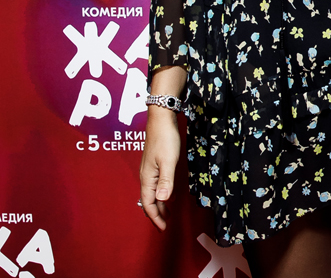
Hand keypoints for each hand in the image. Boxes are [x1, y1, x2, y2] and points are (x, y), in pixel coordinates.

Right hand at [139, 108, 180, 229]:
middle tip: (166, 224)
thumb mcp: (168, 160)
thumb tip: (163, 200)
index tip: (163, 228)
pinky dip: (161, 193)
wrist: (161, 118)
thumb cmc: (165, 138)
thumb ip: (166, 181)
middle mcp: (146, 175)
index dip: (156, 217)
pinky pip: (155, 184)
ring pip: (152, 192)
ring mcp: (149, 169)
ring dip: (159, 204)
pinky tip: (167, 193)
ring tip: (168, 213)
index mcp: (147, 177)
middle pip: (149, 200)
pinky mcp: (154, 163)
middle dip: (157, 213)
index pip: (148, 204)